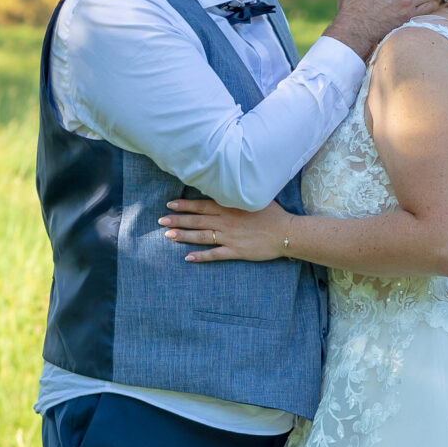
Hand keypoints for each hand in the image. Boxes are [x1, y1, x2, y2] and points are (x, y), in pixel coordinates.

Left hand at [159, 196, 293, 262]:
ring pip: (201, 236)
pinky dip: (200, 256)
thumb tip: (226, 188)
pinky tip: (188, 258)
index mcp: (229, 208)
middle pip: (196, 220)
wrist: (286, 232)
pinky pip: (214, 254)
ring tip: (168, 236)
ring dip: (183, 236)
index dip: (184, 205)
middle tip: (161, 221)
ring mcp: (229, 237)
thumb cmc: (273, 214)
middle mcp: (225, 222)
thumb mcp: (254, 198)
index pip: (201, 205)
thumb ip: (237, 195)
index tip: (170, 205)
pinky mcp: (236, 251)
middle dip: (177, 220)